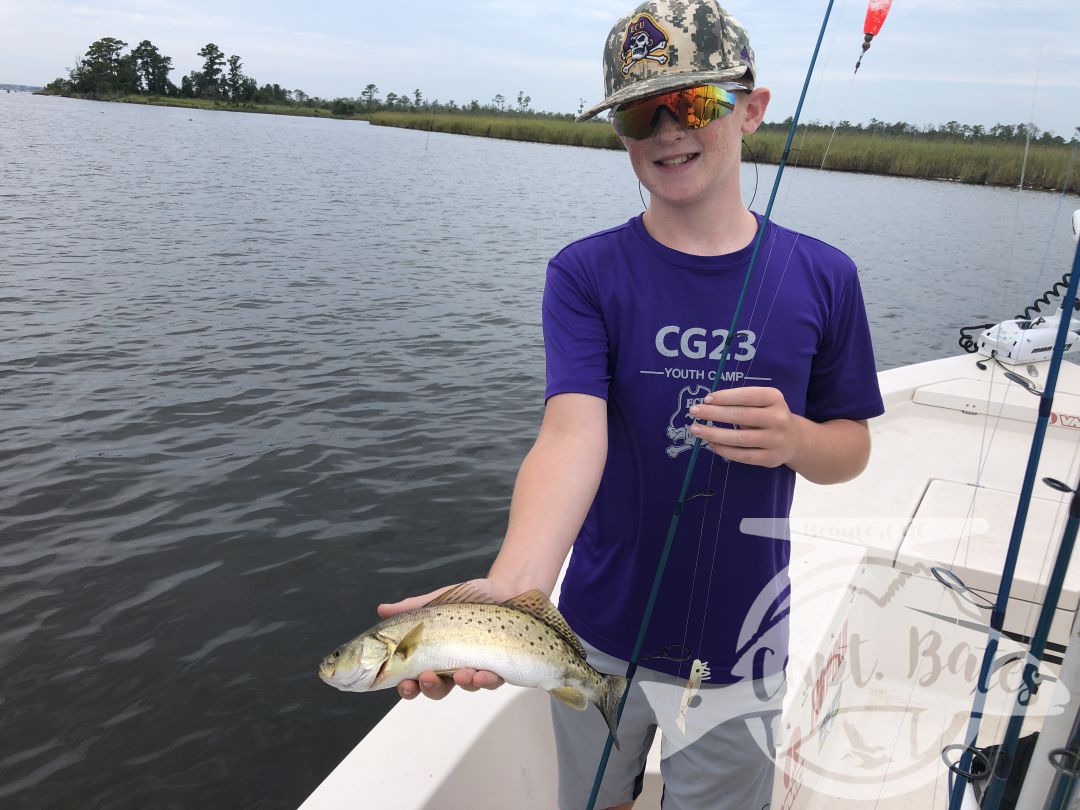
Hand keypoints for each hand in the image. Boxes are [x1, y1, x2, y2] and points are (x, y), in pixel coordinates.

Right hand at [377, 578, 506, 699]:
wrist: (501, 589)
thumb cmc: (466, 600)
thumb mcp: (435, 603)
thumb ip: (410, 609)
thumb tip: (381, 610)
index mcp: (432, 656)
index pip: (414, 679)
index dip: (408, 687)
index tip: (404, 684)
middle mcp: (453, 666)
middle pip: (437, 689)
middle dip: (430, 688)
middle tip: (426, 678)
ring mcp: (476, 667)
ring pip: (465, 686)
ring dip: (461, 683)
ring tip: (461, 674)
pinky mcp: (499, 666)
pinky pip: (493, 680)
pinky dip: (486, 680)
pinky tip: (482, 674)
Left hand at [688, 386, 801, 467]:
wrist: (794, 440)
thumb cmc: (769, 415)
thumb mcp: (763, 402)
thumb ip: (741, 401)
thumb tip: (708, 404)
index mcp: (775, 398)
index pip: (746, 396)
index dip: (724, 397)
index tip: (706, 399)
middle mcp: (778, 418)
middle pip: (740, 416)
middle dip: (713, 413)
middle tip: (693, 412)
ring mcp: (775, 440)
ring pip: (739, 438)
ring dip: (713, 433)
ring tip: (696, 429)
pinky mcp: (770, 458)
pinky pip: (742, 455)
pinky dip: (724, 450)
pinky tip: (711, 444)